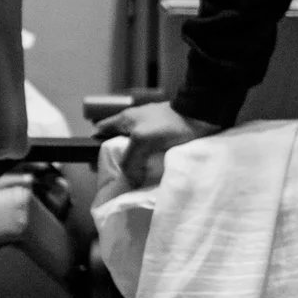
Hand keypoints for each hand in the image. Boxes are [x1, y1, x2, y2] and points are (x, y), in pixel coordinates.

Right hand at [93, 99, 222, 188]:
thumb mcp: (142, 140)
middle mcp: (135, 123)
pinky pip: (153, 153)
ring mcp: (151, 129)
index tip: (100, 166)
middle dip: (120, 161)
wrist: (200, 115)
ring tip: (139, 181)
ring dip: (138, 164)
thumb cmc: (168, 123)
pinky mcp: (166, 137)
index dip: (98, 148)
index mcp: (125, 119)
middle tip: (122, 179)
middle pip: (120, 145)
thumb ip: (130, 160)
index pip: (102, 132)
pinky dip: (152, 163)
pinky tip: (154, 174)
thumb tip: (129, 180)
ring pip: (138, 151)